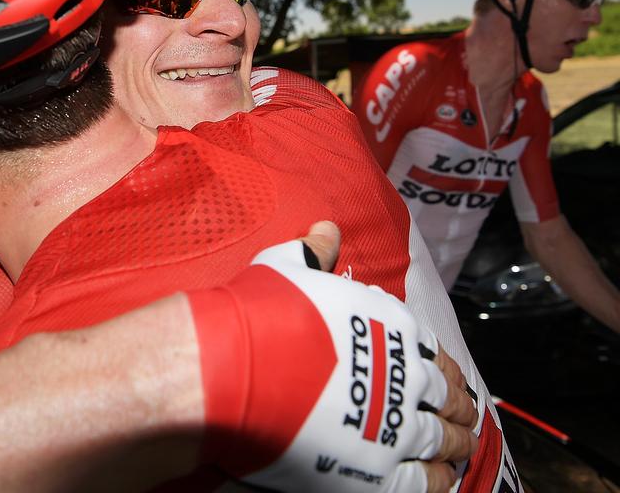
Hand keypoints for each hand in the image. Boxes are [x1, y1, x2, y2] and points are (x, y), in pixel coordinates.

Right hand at [188, 222, 476, 491]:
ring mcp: (396, 425)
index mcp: (391, 325)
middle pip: (445, 395)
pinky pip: (424, 481)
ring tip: (460, 449)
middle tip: (463, 416)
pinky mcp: (378, 470)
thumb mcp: (286, 267)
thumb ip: (314, 251)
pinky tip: (441, 478)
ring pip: (443, 440)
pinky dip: (438, 480)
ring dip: (456, 444)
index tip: (444, 376)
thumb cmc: (258, 314)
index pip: (432, 349)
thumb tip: (328, 229)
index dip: (440, 366)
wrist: (232, 367)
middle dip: (456, 406)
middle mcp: (405, 373)